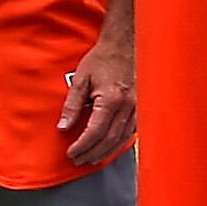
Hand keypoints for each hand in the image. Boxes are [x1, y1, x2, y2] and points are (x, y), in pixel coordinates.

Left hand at [59, 36, 133, 167]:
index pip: (95, 131)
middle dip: (93, 152)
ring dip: (106, 151)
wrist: (125, 45)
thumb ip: (72, 105)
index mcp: (112, 99)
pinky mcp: (143, 107)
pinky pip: (131, 131)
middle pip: (110, 139)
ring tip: (92, 158)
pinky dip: (119, 142)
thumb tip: (63, 127)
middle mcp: (128, 106)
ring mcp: (139, 107)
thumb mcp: (80, 79)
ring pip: (122, 138)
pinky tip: (110, 146)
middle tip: (78, 160)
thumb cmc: (103, 59)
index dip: (82, 145)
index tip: (71, 153)